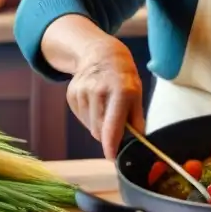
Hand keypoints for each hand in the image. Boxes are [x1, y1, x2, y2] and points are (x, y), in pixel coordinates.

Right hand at [66, 37, 144, 159]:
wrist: (100, 53)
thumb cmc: (123, 75)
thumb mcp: (136, 92)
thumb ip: (137, 117)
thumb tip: (139, 140)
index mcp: (120, 91)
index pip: (112, 126)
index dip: (111, 146)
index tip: (112, 158)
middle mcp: (99, 92)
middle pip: (99, 130)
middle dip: (108, 135)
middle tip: (117, 125)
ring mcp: (82, 93)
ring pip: (90, 126)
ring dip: (99, 125)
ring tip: (106, 108)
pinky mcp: (71, 95)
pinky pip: (81, 118)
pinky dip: (90, 117)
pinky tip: (96, 102)